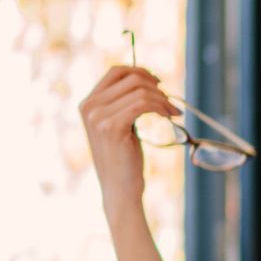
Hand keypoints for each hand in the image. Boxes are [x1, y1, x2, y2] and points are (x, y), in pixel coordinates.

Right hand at [78, 65, 177, 214]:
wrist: (120, 188)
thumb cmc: (124, 158)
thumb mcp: (119, 125)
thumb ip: (123, 103)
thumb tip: (147, 81)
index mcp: (88, 103)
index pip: (115, 71)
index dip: (140, 71)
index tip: (158, 83)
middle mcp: (89, 107)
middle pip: (129, 76)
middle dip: (154, 84)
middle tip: (169, 100)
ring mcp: (98, 117)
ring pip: (140, 90)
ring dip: (162, 98)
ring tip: (172, 112)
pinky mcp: (112, 127)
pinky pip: (143, 103)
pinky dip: (161, 107)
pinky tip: (170, 116)